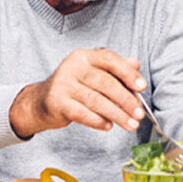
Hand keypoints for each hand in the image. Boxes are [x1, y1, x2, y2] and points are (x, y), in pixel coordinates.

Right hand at [9, 48, 147, 136]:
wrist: (41, 101)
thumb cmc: (74, 86)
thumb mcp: (93, 72)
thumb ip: (115, 68)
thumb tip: (136, 64)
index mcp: (84, 56)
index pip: (110, 59)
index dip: (128, 73)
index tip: (142, 87)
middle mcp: (72, 67)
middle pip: (106, 83)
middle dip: (126, 101)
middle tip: (139, 114)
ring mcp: (63, 84)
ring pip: (96, 101)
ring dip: (117, 115)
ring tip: (130, 124)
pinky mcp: (56, 103)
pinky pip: (83, 114)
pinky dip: (98, 121)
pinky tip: (109, 125)